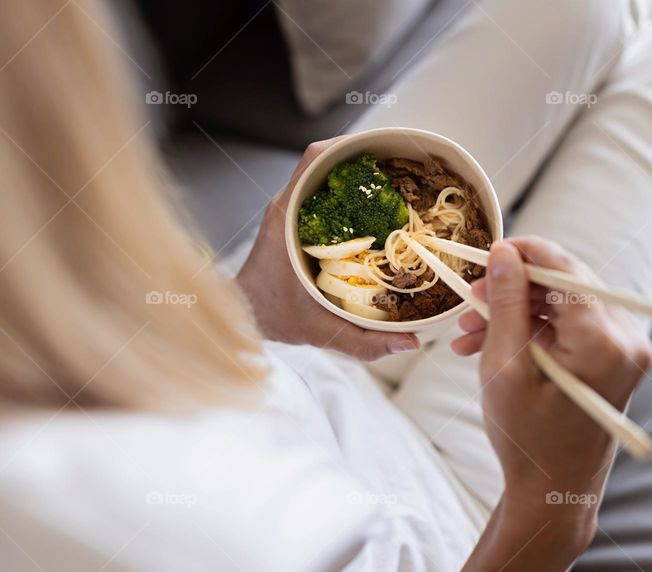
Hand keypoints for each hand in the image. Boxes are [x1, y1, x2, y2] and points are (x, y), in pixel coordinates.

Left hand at [236, 139, 419, 360]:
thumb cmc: (270, 318)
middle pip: (324, 162)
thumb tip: (410, 343)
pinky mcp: (293, 220)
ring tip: (395, 183)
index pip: (312, 162)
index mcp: (285, 218)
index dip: (347, 148)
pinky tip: (376, 209)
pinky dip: (348, 195)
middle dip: (363, 161)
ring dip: (357, 176)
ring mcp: (288, 211)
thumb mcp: (319, 330)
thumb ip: (362, 341)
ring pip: (323, 176)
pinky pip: (322, 195)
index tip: (382, 152)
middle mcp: (286, 207)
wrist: (241, 317)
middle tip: (401, 169)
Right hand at [453, 236, 651, 537]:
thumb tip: (504, 252)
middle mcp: (627, 340)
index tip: (488, 251)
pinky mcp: (613, 358)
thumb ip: (507, 304)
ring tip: (469, 333)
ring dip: (515, 310)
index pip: (565, 269)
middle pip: (565, 283)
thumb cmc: (528, 439)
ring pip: (562, 303)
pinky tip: (489, 344)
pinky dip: (530, 329)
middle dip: (512, 286)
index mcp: (604, 343)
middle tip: (470, 299)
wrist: (554, 492)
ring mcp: (624, 349)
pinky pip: (568, 325)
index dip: (524, 252)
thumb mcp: (505, 368)